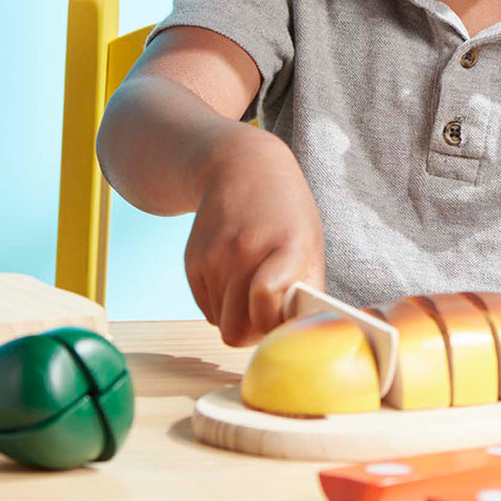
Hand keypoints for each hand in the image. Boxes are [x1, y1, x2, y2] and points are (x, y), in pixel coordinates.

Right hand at [184, 129, 324, 346]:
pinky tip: (236, 274)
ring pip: (220, 323)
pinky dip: (222, 304)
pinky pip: (206, 308)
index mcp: (285, 245)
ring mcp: (213, 257)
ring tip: (254, 286)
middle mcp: (244, 251)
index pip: (266, 300)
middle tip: (269, 315)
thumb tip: (299, 332)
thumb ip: (306, 289)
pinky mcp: (192, 262)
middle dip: (254, 333)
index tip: (286, 319)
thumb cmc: (285, 212)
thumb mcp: (309, 242)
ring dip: (238, 316)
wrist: (241, 167)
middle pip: (235, 331)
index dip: (274, 323)